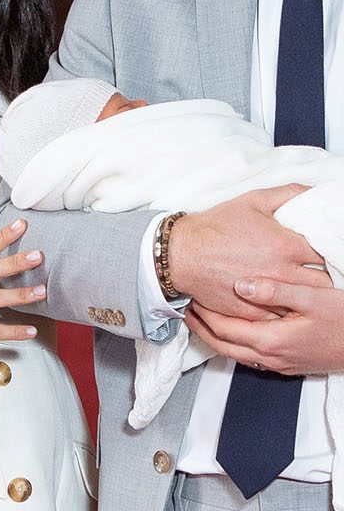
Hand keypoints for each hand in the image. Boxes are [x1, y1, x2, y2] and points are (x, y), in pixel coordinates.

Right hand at [168, 185, 324, 318]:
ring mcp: (267, 297)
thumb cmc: (217, 226)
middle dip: (327, 277)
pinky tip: (287, 304)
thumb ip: (288, 194)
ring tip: (308, 289)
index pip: (327, 254)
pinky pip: (281, 318)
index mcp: (285, 245)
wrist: (183, 254)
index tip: (330, 251)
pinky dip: (287, 312)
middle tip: (326, 272)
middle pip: (322, 283)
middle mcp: (280, 273)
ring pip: (303, 303)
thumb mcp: (253, 200)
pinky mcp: (253, 313)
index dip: (332, 252)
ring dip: (308, 297)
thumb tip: (313, 192)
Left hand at [185, 272, 342, 374]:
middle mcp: (270, 357)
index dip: (204, 314)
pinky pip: (250, 357)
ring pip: (235, 354)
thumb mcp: (313, 297)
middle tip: (187, 309)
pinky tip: (236, 330)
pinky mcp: (288, 365)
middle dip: (202, 328)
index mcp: (271, 339)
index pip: (224, 329)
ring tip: (204, 318)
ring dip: (216, 337)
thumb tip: (241, 285)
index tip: (190, 297)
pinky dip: (235, 343)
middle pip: (223, 346)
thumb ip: (275, 290)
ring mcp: (279, 365)